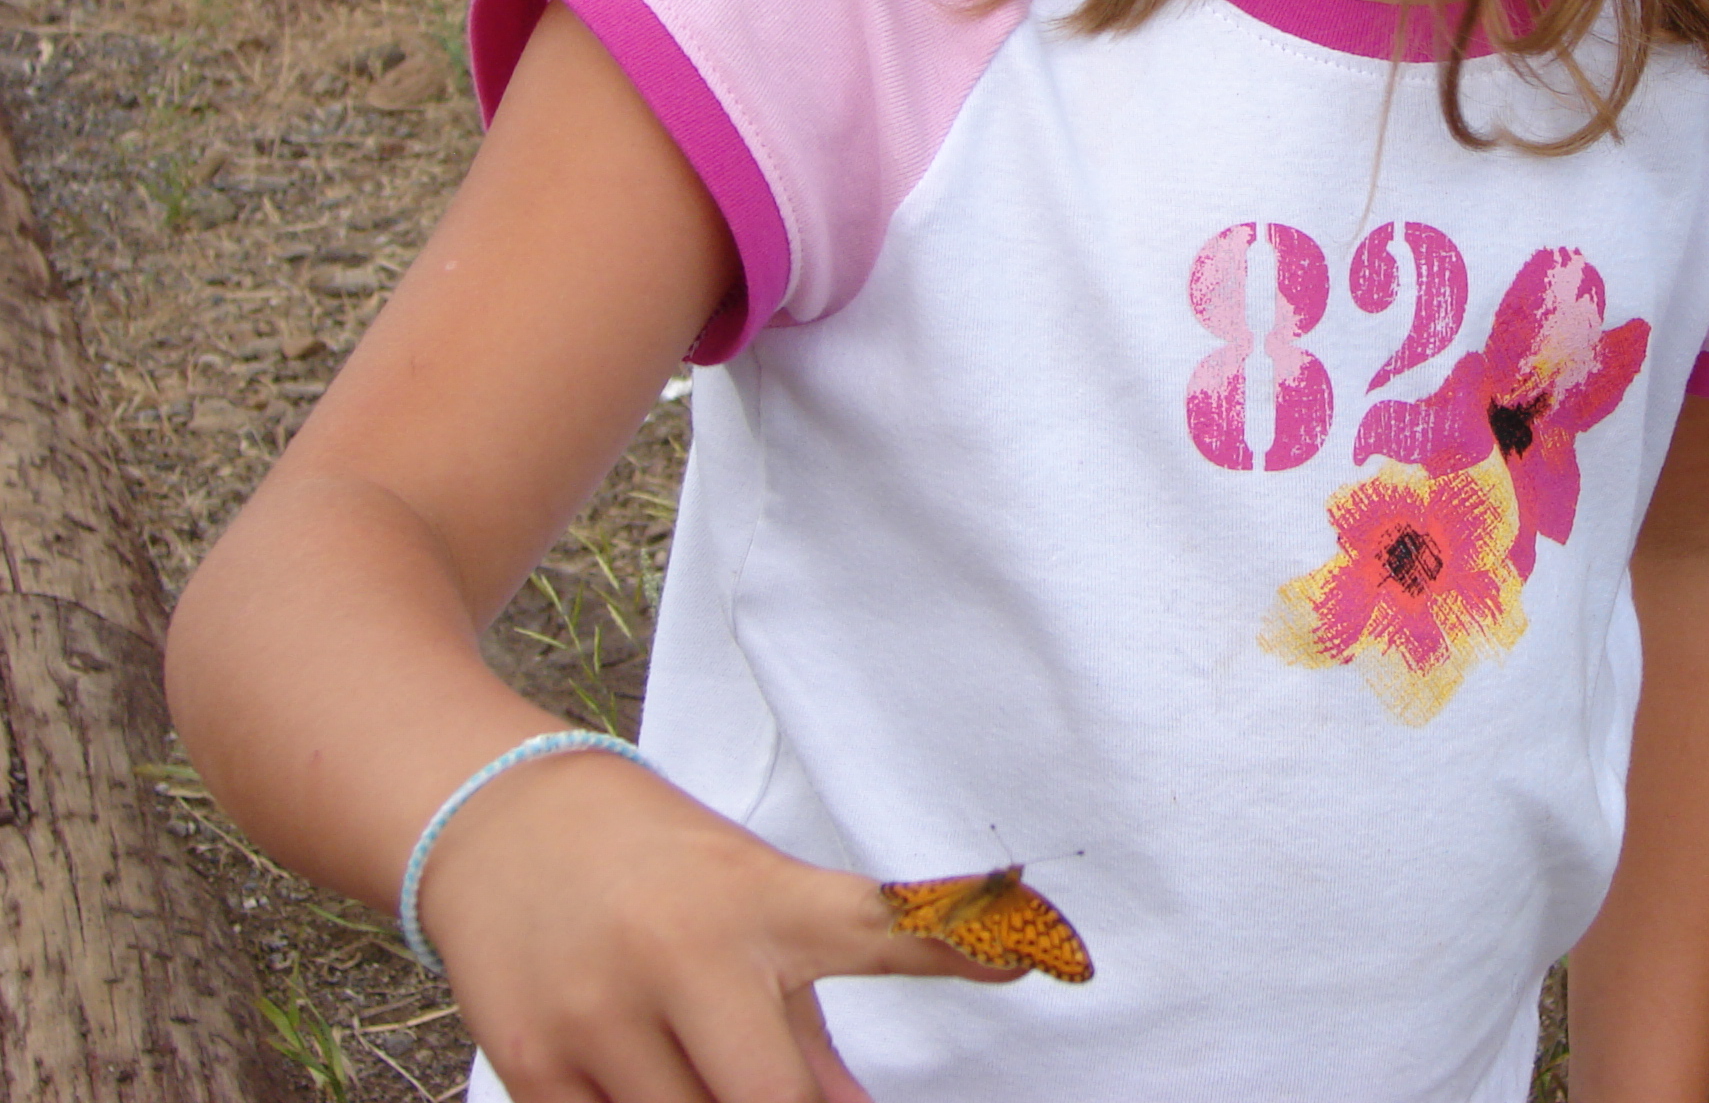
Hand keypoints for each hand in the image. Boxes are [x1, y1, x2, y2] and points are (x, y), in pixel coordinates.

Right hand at [418, 751, 1015, 1101]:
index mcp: (759, 901)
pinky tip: (645, 1077)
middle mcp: (684, 958)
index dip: (959, 949)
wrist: (497, 817)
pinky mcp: (532, 1066)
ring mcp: (601, 1018)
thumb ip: (809, 1026)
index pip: (882, 931)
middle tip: (804, 1089)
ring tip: (706, 1058)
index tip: (1027, 958)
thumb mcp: (749, 901)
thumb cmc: (657, 863)